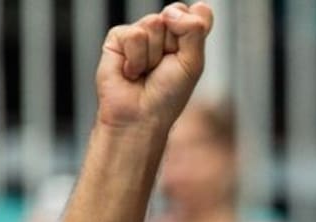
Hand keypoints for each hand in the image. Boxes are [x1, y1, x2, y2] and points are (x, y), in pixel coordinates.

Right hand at [96, 2, 213, 132]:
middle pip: (174, 14)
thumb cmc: (167, 96)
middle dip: (172, 44)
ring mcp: (141, 33)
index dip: (194, 29)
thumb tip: (171, 11)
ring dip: (153, 55)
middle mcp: (163, 31)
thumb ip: (194, 31)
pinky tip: (131, 72)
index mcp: (185, 36)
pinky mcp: (118, 38)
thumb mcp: (193, 63)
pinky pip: (133, 35)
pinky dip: (136, 59)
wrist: (140, 116)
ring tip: (146, 71)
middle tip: (164, 66)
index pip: (197, 13)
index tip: (186, 55)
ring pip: (153, 24)